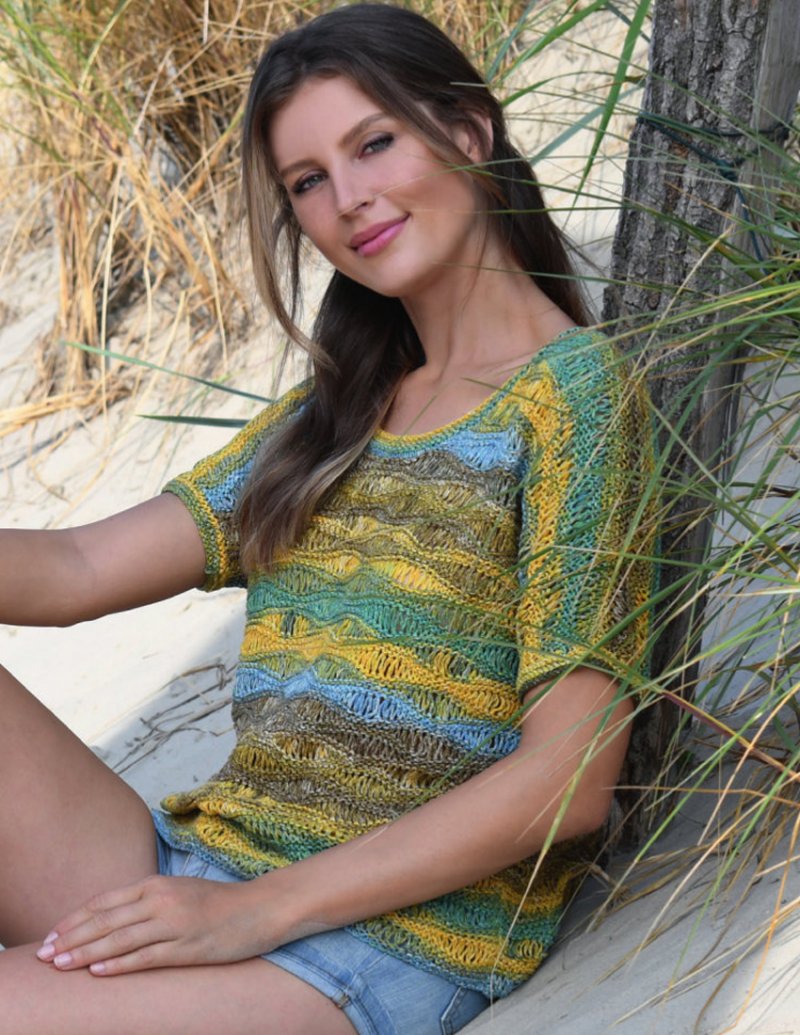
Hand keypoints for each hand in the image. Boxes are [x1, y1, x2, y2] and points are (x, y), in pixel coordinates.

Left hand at [35, 875, 274, 975]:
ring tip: (60, 965)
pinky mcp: (187, 946)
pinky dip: (119, 964)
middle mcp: (161, 899)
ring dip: (85, 953)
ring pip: (119, 939)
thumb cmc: (219, 903)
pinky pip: (146, 956)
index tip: (51, 936)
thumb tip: (114, 919)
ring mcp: (174, 923)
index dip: (74, 919)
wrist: (261, 908)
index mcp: (156, 884)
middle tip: (44, 956)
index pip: (104, 902)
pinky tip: (98, 972)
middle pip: (105, 920)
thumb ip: (147, 902)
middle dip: (71, 939)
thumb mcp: (178, 893)